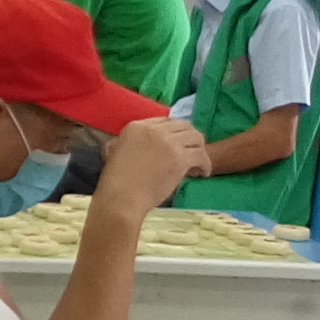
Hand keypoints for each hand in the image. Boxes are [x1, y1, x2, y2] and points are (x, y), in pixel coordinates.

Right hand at [89, 115, 210, 215]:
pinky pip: (201, 155)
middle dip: (191, 139)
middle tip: (192, 154)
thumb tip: (138, 146)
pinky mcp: (179, 158)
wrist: (120, 198)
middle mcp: (154, 130)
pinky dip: (205, 164)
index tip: (178, 146)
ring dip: (200, 150)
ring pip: (196, 138)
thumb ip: (126, 142)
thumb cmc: (115, 182)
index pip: (165, 121)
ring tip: (197, 165)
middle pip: (184, 126)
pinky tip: (201, 174)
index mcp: (137, 126)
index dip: (176, 133)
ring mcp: (168, 143)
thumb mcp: (114, 152)